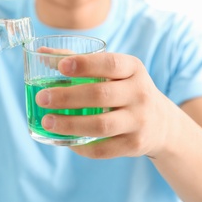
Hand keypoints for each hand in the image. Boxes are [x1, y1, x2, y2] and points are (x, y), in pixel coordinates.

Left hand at [35, 52, 177, 158]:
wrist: (160, 123)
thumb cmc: (124, 89)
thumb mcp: (112, 71)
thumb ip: (79, 61)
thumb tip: (41, 53)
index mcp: (133, 69)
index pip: (110, 64)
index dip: (85, 64)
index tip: (61, 66)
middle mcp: (140, 93)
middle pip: (100, 95)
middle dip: (67, 97)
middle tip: (42, 98)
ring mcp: (139, 121)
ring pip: (101, 125)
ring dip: (70, 124)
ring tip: (46, 122)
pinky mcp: (135, 144)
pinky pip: (104, 149)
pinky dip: (81, 147)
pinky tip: (65, 142)